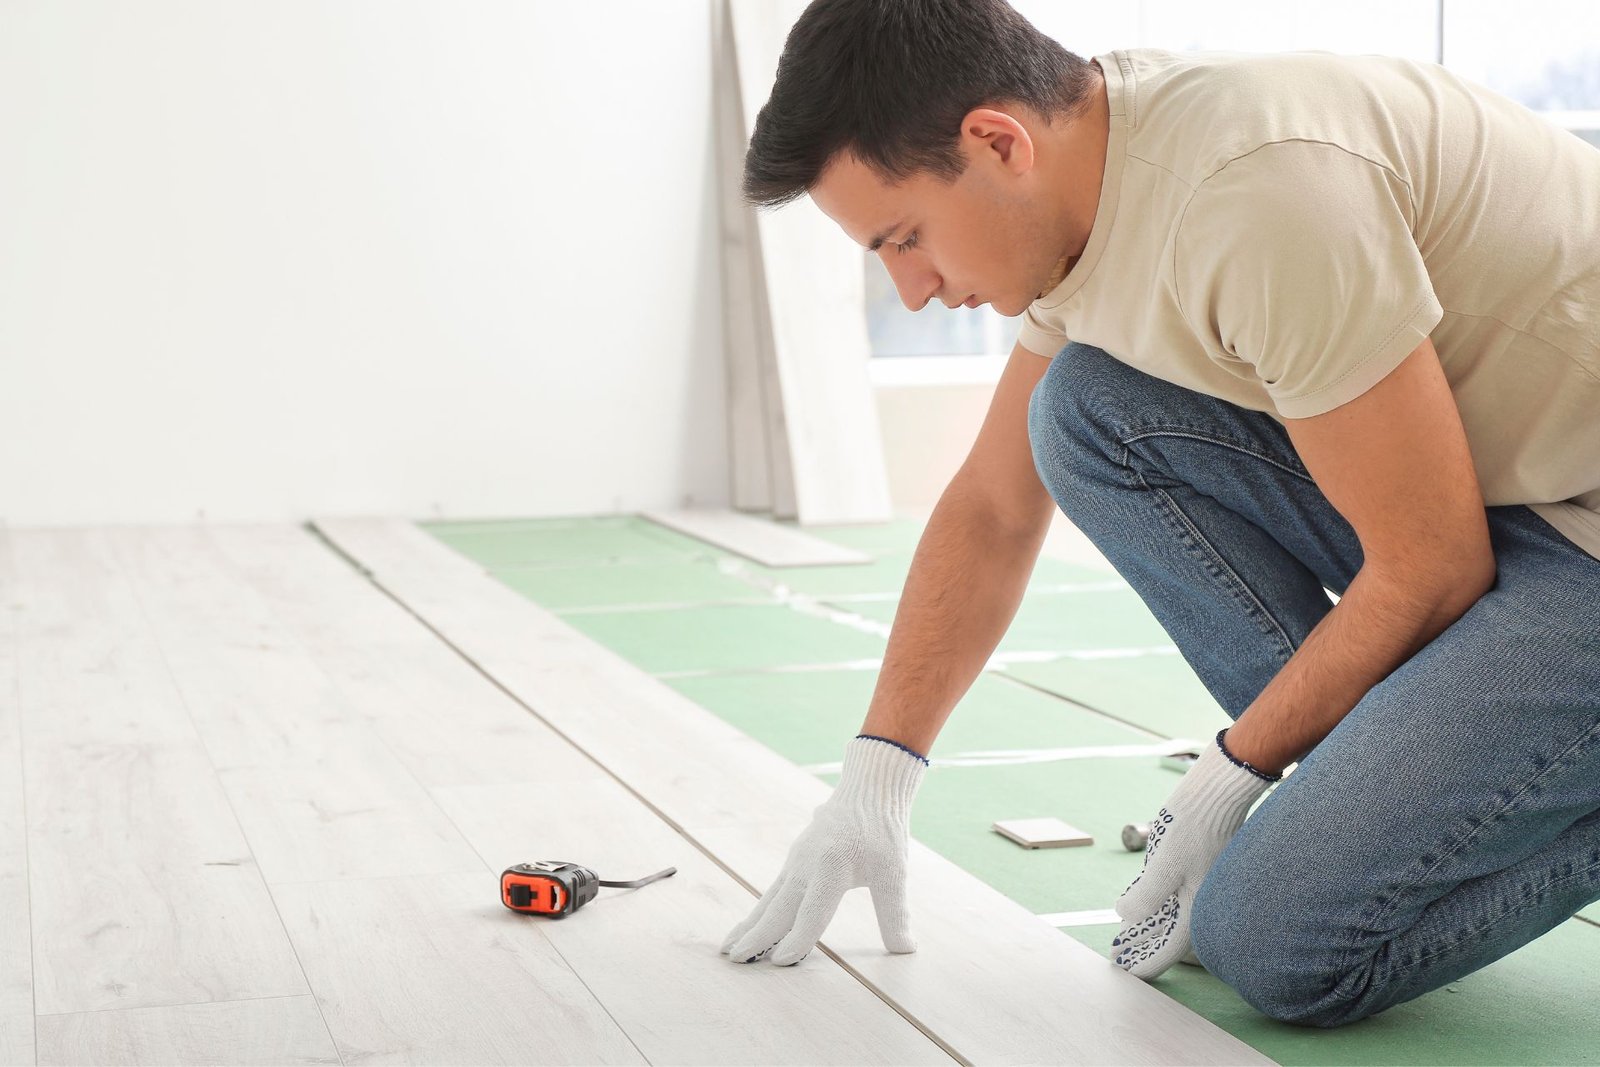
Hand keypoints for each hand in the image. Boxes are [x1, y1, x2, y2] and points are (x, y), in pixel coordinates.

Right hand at [720, 735, 927, 965]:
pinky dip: (759, 911)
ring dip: (749, 925)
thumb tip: (905, 949)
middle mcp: (807, 865)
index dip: (798, 939)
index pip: (812, 912)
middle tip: (736, 960)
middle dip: (757, 936)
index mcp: (832, 868)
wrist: (866, 789)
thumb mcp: (895, 873)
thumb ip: (895, 913)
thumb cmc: (882, 831)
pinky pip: (773, 891)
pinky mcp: (794, 860)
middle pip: (779, 908)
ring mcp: (796, 861)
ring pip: (769, 900)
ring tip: (728, 948)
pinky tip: (749, 926)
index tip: (780, 962)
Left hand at [1112, 729, 1278, 978]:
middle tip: (1118, 958)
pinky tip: (1136, 910)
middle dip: (1144, 950)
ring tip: (1122, 938)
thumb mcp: (1165, 862)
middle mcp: (1202, 903)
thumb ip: (1146, 895)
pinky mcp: (1196, 874)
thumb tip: (1125, 916)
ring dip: (1147, 931)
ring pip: (1171, 921)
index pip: (1170, 950)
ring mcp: (1200, 888)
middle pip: (1170, 939)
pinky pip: (1175, 903)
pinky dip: (1156, 911)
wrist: (1215, 794)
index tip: (1125, 973)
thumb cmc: (1193, 826)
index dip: (1146, 964)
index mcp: (1198, 908)